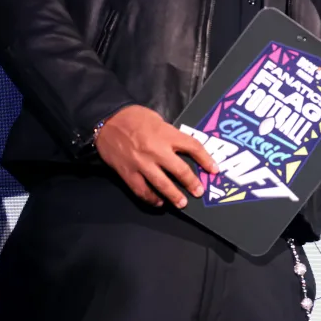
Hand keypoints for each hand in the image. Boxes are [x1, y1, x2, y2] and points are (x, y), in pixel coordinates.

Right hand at [94, 105, 218, 208]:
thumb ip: (170, 135)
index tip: (214, 170)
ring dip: (173, 196)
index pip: (193, 147)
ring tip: (182, 203)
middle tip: (199, 192)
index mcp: (167, 135)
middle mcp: (157, 150)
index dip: (206, 160)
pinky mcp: (127, 172)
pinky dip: (151, 198)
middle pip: (180, 170)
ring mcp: (141, 163)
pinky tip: (158, 202)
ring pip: (161, 184)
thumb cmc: (134, 117)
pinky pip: (141, 190)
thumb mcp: (159, 120)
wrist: (106, 120)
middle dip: (192, 183)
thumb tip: (181, 148)